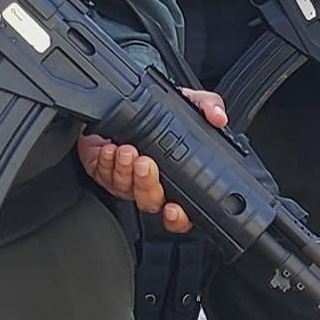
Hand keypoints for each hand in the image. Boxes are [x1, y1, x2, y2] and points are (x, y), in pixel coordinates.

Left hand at [80, 87, 231, 232]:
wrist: (121, 101)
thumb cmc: (158, 110)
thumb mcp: (189, 102)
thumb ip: (207, 106)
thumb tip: (218, 118)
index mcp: (173, 179)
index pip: (180, 212)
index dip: (178, 218)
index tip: (175, 208)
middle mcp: (150, 185)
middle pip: (150, 201)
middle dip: (147, 184)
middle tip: (146, 162)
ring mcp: (125, 181)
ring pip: (124, 189)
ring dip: (125, 171)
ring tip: (127, 150)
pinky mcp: (101, 171)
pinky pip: (102, 175)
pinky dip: (105, 162)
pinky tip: (109, 149)